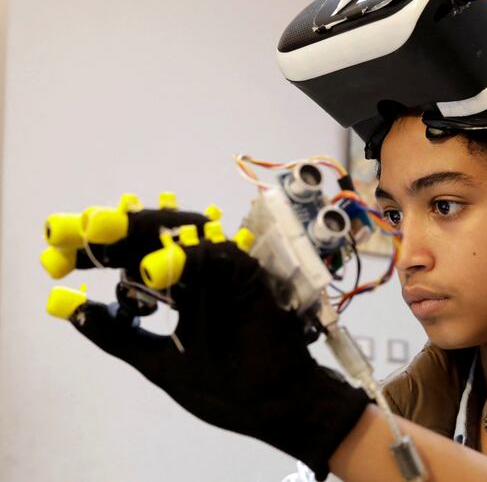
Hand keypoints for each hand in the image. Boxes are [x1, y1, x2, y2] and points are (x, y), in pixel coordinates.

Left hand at [42, 196, 369, 479]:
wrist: (276, 403)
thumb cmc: (226, 386)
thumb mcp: (158, 362)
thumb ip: (119, 336)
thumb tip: (73, 311)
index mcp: (181, 289)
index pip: (135, 258)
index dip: (98, 253)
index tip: (59, 255)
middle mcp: (200, 272)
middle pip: (152, 240)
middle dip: (110, 236)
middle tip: (73, 234)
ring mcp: (223, 268)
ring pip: (180, 236)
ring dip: (140, 235)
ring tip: (100, 236)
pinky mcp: (246, 273)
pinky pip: (212, 258)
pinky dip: (183, 261)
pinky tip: (148, 270)